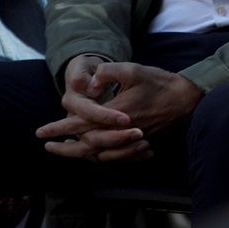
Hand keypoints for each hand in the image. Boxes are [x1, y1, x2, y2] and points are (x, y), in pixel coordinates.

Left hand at [37, 57, 201, 160]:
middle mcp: (120, 133)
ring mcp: (131, 142)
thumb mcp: (133, 69)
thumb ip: (107, 73)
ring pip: (99, 156)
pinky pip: (115, 157)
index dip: (57, 129)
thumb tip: (88, 85)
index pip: (79, 125)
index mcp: (115, 114)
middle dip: (64, 149)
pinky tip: (93, 153)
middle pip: (85, 148)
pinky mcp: (140, 145)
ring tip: (67, 151)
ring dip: (80, 155)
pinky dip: (99, 158)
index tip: (40, 133)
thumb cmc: (160, 82)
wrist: (188, 99)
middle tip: (47, 147)